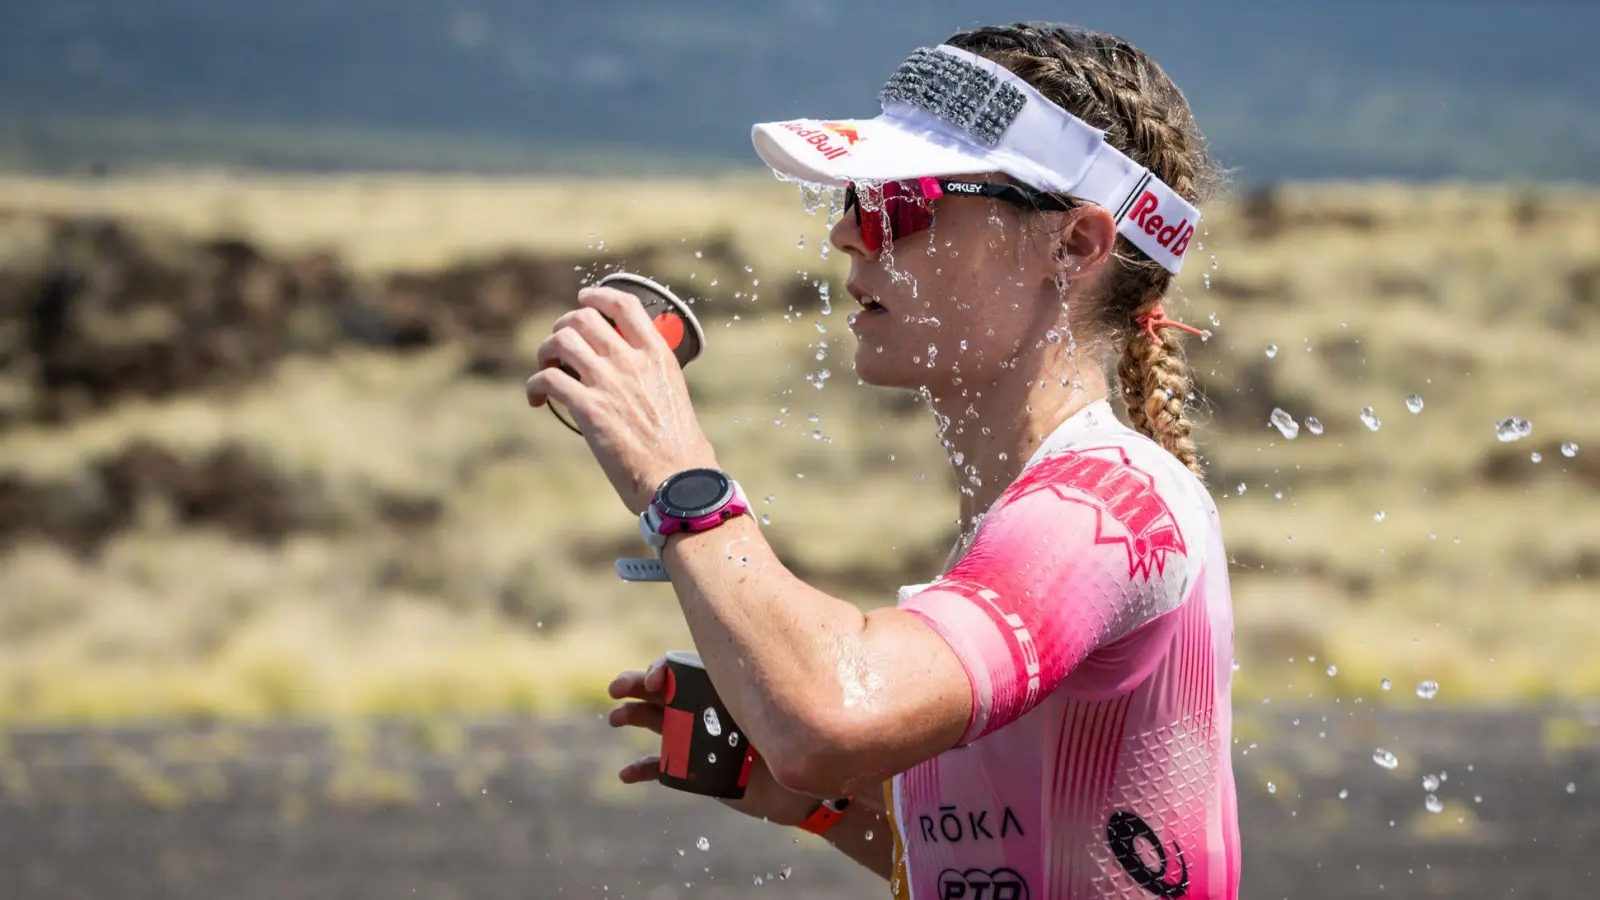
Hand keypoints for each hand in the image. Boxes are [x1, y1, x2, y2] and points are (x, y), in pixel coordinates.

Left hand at [525, 286, 718, 513]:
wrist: (677, 479)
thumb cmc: (680, 447)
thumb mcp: (674, 393)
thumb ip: (651, 375)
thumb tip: (633, 376)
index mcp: (657, 355)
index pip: (625, 305)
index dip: (598, 295)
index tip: (584, 299)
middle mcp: (631, 361)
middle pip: (583, 318)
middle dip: (563, 326)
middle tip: (559, 346)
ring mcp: (608, 382)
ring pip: (560, 341)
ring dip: (545, 352)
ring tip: (546, 368)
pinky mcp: (588, 408)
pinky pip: (547, 379)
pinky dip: (534, 386)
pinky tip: (536, 399)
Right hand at [606, 658, 821, 826]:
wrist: (797, 789)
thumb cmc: (788, 745)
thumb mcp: (771, 718)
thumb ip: (755, 702)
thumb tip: (743, 685)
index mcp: (718, 689)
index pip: (683, 669)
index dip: (662, 668)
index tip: (655, 679)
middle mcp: (702, 709)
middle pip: (661, 690)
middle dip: (634, 684)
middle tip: (616, 688)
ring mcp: (693, 737)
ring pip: (654, 720)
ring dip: (631, 715)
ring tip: (616, 718)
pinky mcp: (691, 768)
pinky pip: (659, 766)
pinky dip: (641, 768)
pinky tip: (625, 774)